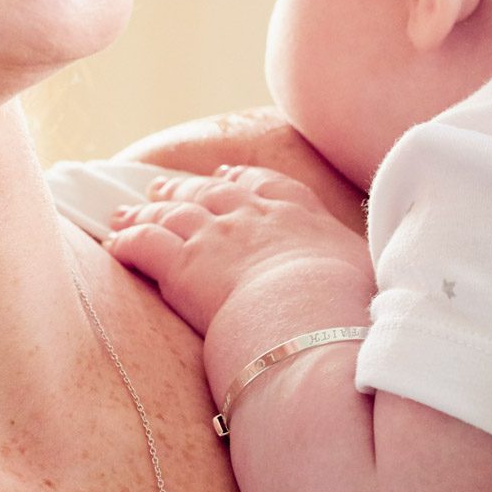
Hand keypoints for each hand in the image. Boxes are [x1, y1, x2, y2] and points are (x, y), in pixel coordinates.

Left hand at [104, 165, 369, 336]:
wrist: (310, 315)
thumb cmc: (346, 305)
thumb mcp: (369, 275)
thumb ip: (360, 267)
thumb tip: (380, 279)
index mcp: (296, 216)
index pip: (263, 187)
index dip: (239, 181)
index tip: (226, 176)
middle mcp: (250, 218)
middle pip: (208, 193)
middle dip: (182, 188)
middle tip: (161, 187)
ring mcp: (213, 237)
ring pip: (170, 213)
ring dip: (145, 211)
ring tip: (125, 212)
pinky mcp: (181, 265)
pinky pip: (143, 245)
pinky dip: (124, 241)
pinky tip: (111, 243)